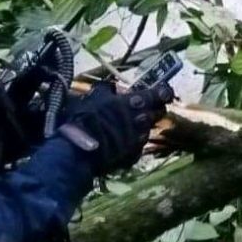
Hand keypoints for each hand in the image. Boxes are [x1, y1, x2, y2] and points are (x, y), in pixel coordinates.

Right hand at [58, 81, 173, 174]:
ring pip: (147, 130)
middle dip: (152, 110)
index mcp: (139, 102)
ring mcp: (140, 139)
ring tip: (122, 128)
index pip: (164, 94)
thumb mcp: (95, 96)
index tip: (161, 93)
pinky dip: (129, 145)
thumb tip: (111, 86)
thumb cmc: (86, 118)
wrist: (77, 151)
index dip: (163, 93)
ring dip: (139, 128)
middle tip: (139, 110)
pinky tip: (115, 144)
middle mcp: (144, 120)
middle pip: (159, 113)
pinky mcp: (133, 156)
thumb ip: (108, 89)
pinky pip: (136, 148)